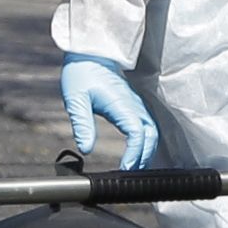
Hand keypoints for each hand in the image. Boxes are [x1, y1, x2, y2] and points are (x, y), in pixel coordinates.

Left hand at [59, 56, 157, 171]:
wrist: (89, 54)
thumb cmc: (81, 73)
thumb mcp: (76, 100)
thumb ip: (82, 125)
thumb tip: (86, 149)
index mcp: (121, 104)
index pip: (137, 133)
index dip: (134, 153)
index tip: (125, 169)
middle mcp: (133, 105)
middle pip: (150, 135)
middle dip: (144, 156)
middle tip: (130, 173)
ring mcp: (135, 104)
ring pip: (151, 130)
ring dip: (146, 150)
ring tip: (133, 167)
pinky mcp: (132, 105)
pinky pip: (146, 125)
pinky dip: (145, 141)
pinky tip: (135, 151)